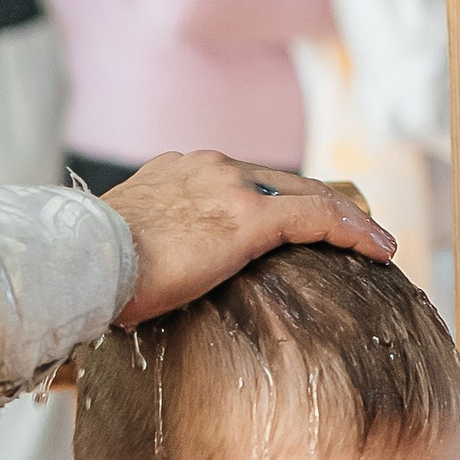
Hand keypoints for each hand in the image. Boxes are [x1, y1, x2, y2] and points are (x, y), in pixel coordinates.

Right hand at [105, 153, 396, 328]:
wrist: (81, 262)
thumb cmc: (87, 271)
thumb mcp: (120, 254)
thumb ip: (146, 257)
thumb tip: (143, 291)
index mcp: (175, 174)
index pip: (241, 182)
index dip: (277, 201)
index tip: (293, 225)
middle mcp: (208, 168)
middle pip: (282, 181)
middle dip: (320, 203)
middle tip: (350, 230)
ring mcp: (231, 188)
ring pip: (308, 194)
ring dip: (346, 218)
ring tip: (376, 243)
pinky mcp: (249, 218)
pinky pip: (317, 218)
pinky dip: (352, 231)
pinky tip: (378, 250)